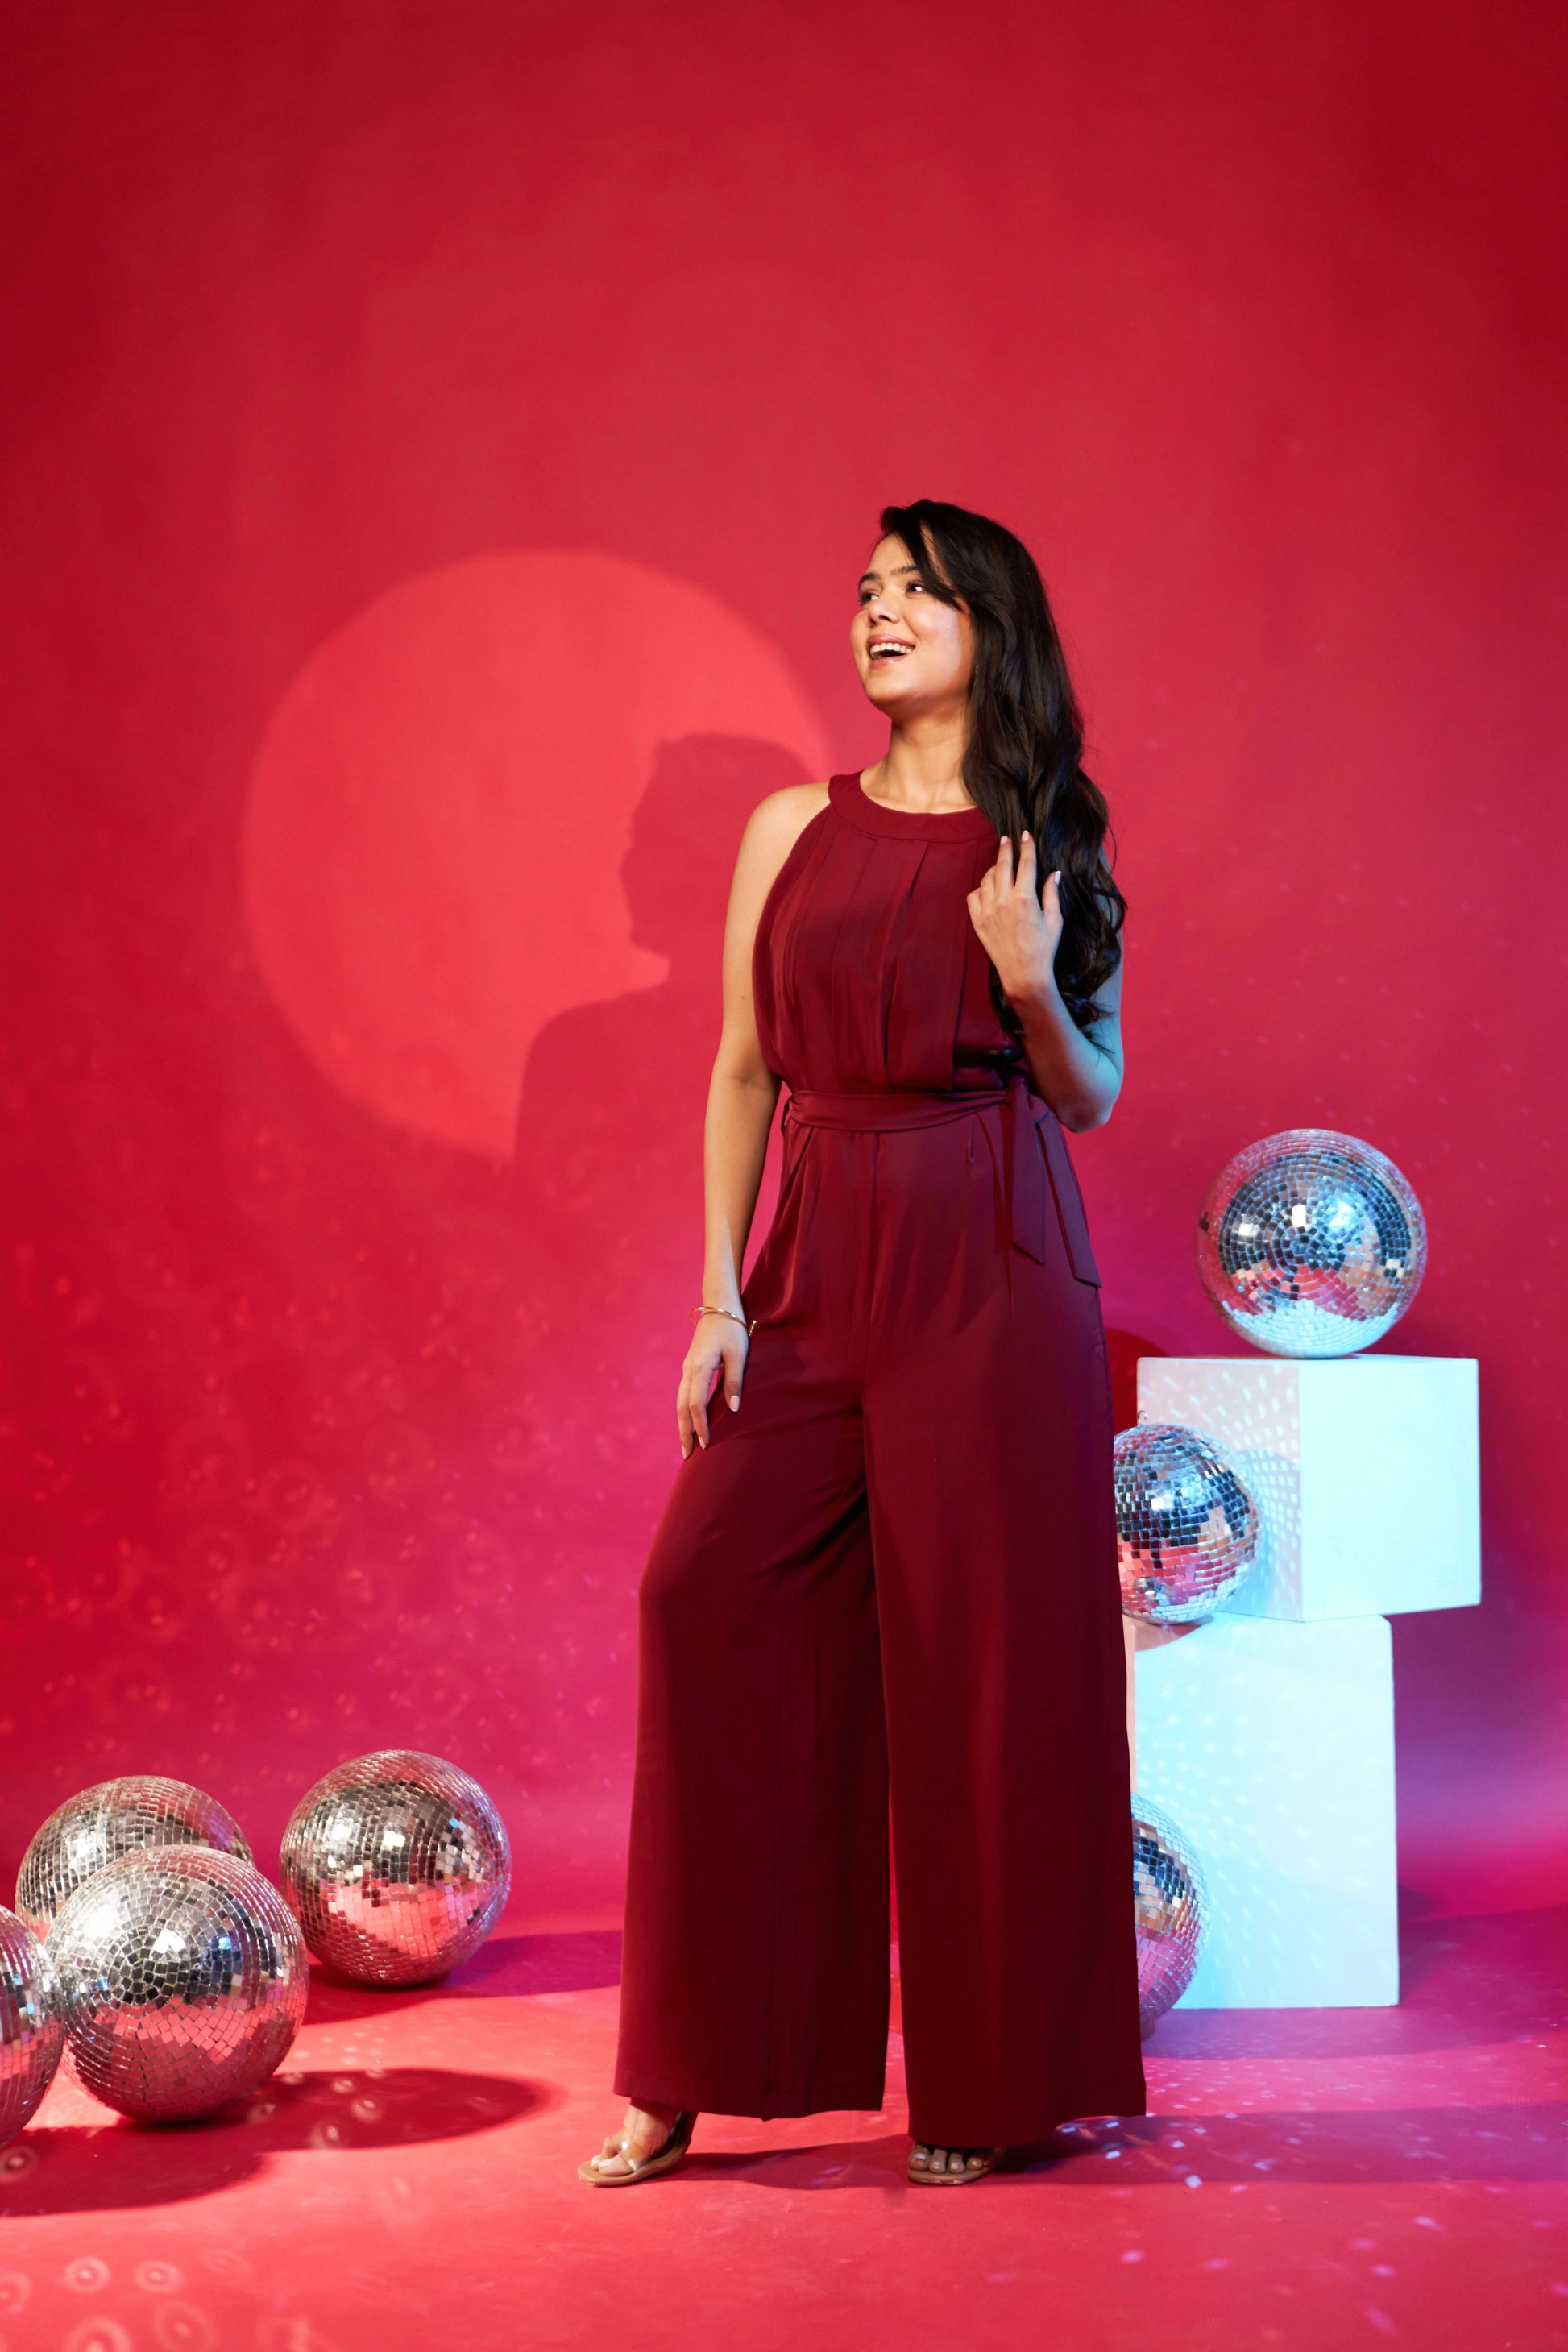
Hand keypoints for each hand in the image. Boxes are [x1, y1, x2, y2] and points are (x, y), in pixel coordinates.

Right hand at [677, 1312, 747, 1456]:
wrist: (719, 1306)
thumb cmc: (732, 1329)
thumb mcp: (738, 1354)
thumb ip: (734, 1382)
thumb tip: (733, 1410)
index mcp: (699, 1367)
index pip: (696, 1404)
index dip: (700, 1425)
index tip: (706, 1444)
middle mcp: (688, 1370)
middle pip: (681, 1407)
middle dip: (685, 1432)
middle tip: (687, 1455)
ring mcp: (687, 1368)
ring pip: (680, 1402)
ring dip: (682, 1424)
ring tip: (686, 1444)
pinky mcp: (690, 1366)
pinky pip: (683, 1394)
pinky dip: (684, 1411)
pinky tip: (689, 1421)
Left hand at [966, 831, 1061, 1007]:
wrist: (1023, 974)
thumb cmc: (1043, 948)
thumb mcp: (1055, 920)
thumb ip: (1052, 893)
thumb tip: (1054, 873)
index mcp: (1025, 897)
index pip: (1026, 863)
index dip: (1026, 846)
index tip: (1025, 835)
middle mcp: (1004, 900)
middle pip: (1003, 865)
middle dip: (1006, 849)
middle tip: (1007, 840)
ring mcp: (988, 910)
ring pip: (987, 878)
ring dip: (995, 869)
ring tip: (1001, 866)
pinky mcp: (978, 921)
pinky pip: (974, 895)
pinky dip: (981, 889)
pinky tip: (989, 890)